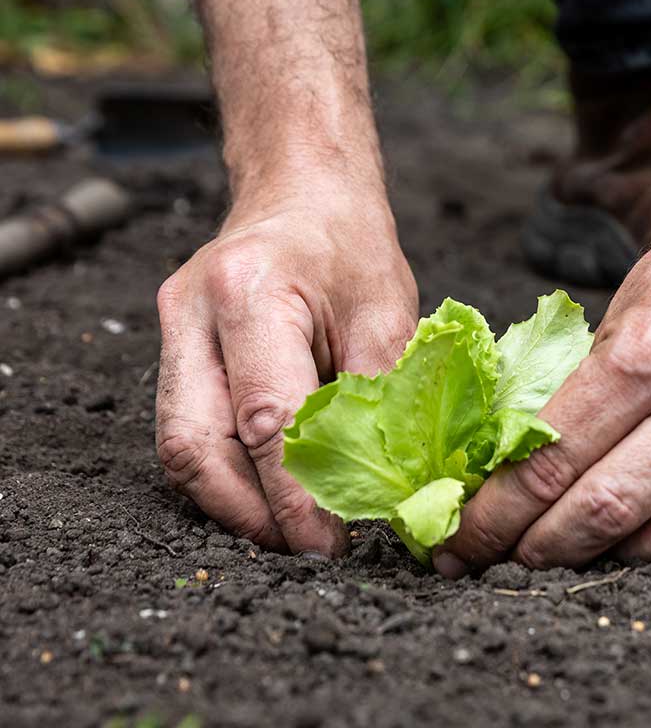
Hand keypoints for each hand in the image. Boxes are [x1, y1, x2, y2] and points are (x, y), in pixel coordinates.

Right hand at [155, 172, 417, 555]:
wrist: (301, 190)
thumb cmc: (347, 241)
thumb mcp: (387, 308)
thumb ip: (383, 394)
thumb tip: (387, 484)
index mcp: (251, 294)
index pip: (267, 419)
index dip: (296, 495)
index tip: (328, 544)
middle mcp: (193, 314)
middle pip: (195, 443)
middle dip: (248, 512)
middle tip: (302, 550)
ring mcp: (173, 330)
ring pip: (180, 444)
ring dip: (231, 501)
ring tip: (287, 532)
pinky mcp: (174, 348)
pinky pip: (188, 426)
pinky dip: (225, 470)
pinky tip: (267, 492)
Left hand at [435, 209, 650, 573]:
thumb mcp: (619, 319)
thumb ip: (575, 399)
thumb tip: (506, 483)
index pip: (557, 459)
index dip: (499, 514)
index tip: (465, 541)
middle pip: (612, 510)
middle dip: (543, 550)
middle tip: (508, 560)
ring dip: (618, 562)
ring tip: (584, 551)